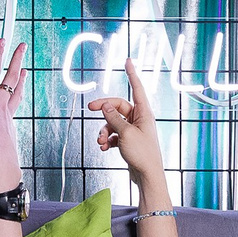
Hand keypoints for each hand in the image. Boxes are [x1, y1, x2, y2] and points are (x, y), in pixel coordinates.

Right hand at [0, 37, 26, 187]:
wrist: (0, 157)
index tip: (2, 40)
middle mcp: (1, 102)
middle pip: (11, 76)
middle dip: (16, 59)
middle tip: (22, 46)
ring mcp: (8, 111)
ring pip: (17, 89)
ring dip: (21, 76)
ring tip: (25, 68)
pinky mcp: (11, 121)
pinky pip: (17, 103)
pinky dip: (19, 94)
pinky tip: (19, 95)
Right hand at [91, 57, 169, 198]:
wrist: (147, 176)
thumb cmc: (142, 154)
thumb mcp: (125, 133)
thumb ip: (114, 118)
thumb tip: (106, 106)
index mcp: (144, 112)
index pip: (136, 88)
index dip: (131, 74)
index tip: (128, 60)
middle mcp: (140, 119)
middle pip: (118, 106)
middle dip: (104, 111)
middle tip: (90, 108)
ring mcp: (134, 130)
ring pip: (113, 122)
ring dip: (104, 130)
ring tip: (101, 141)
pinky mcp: (129, 141)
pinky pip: (115, 134)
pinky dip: (108, 140)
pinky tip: (105, 148)